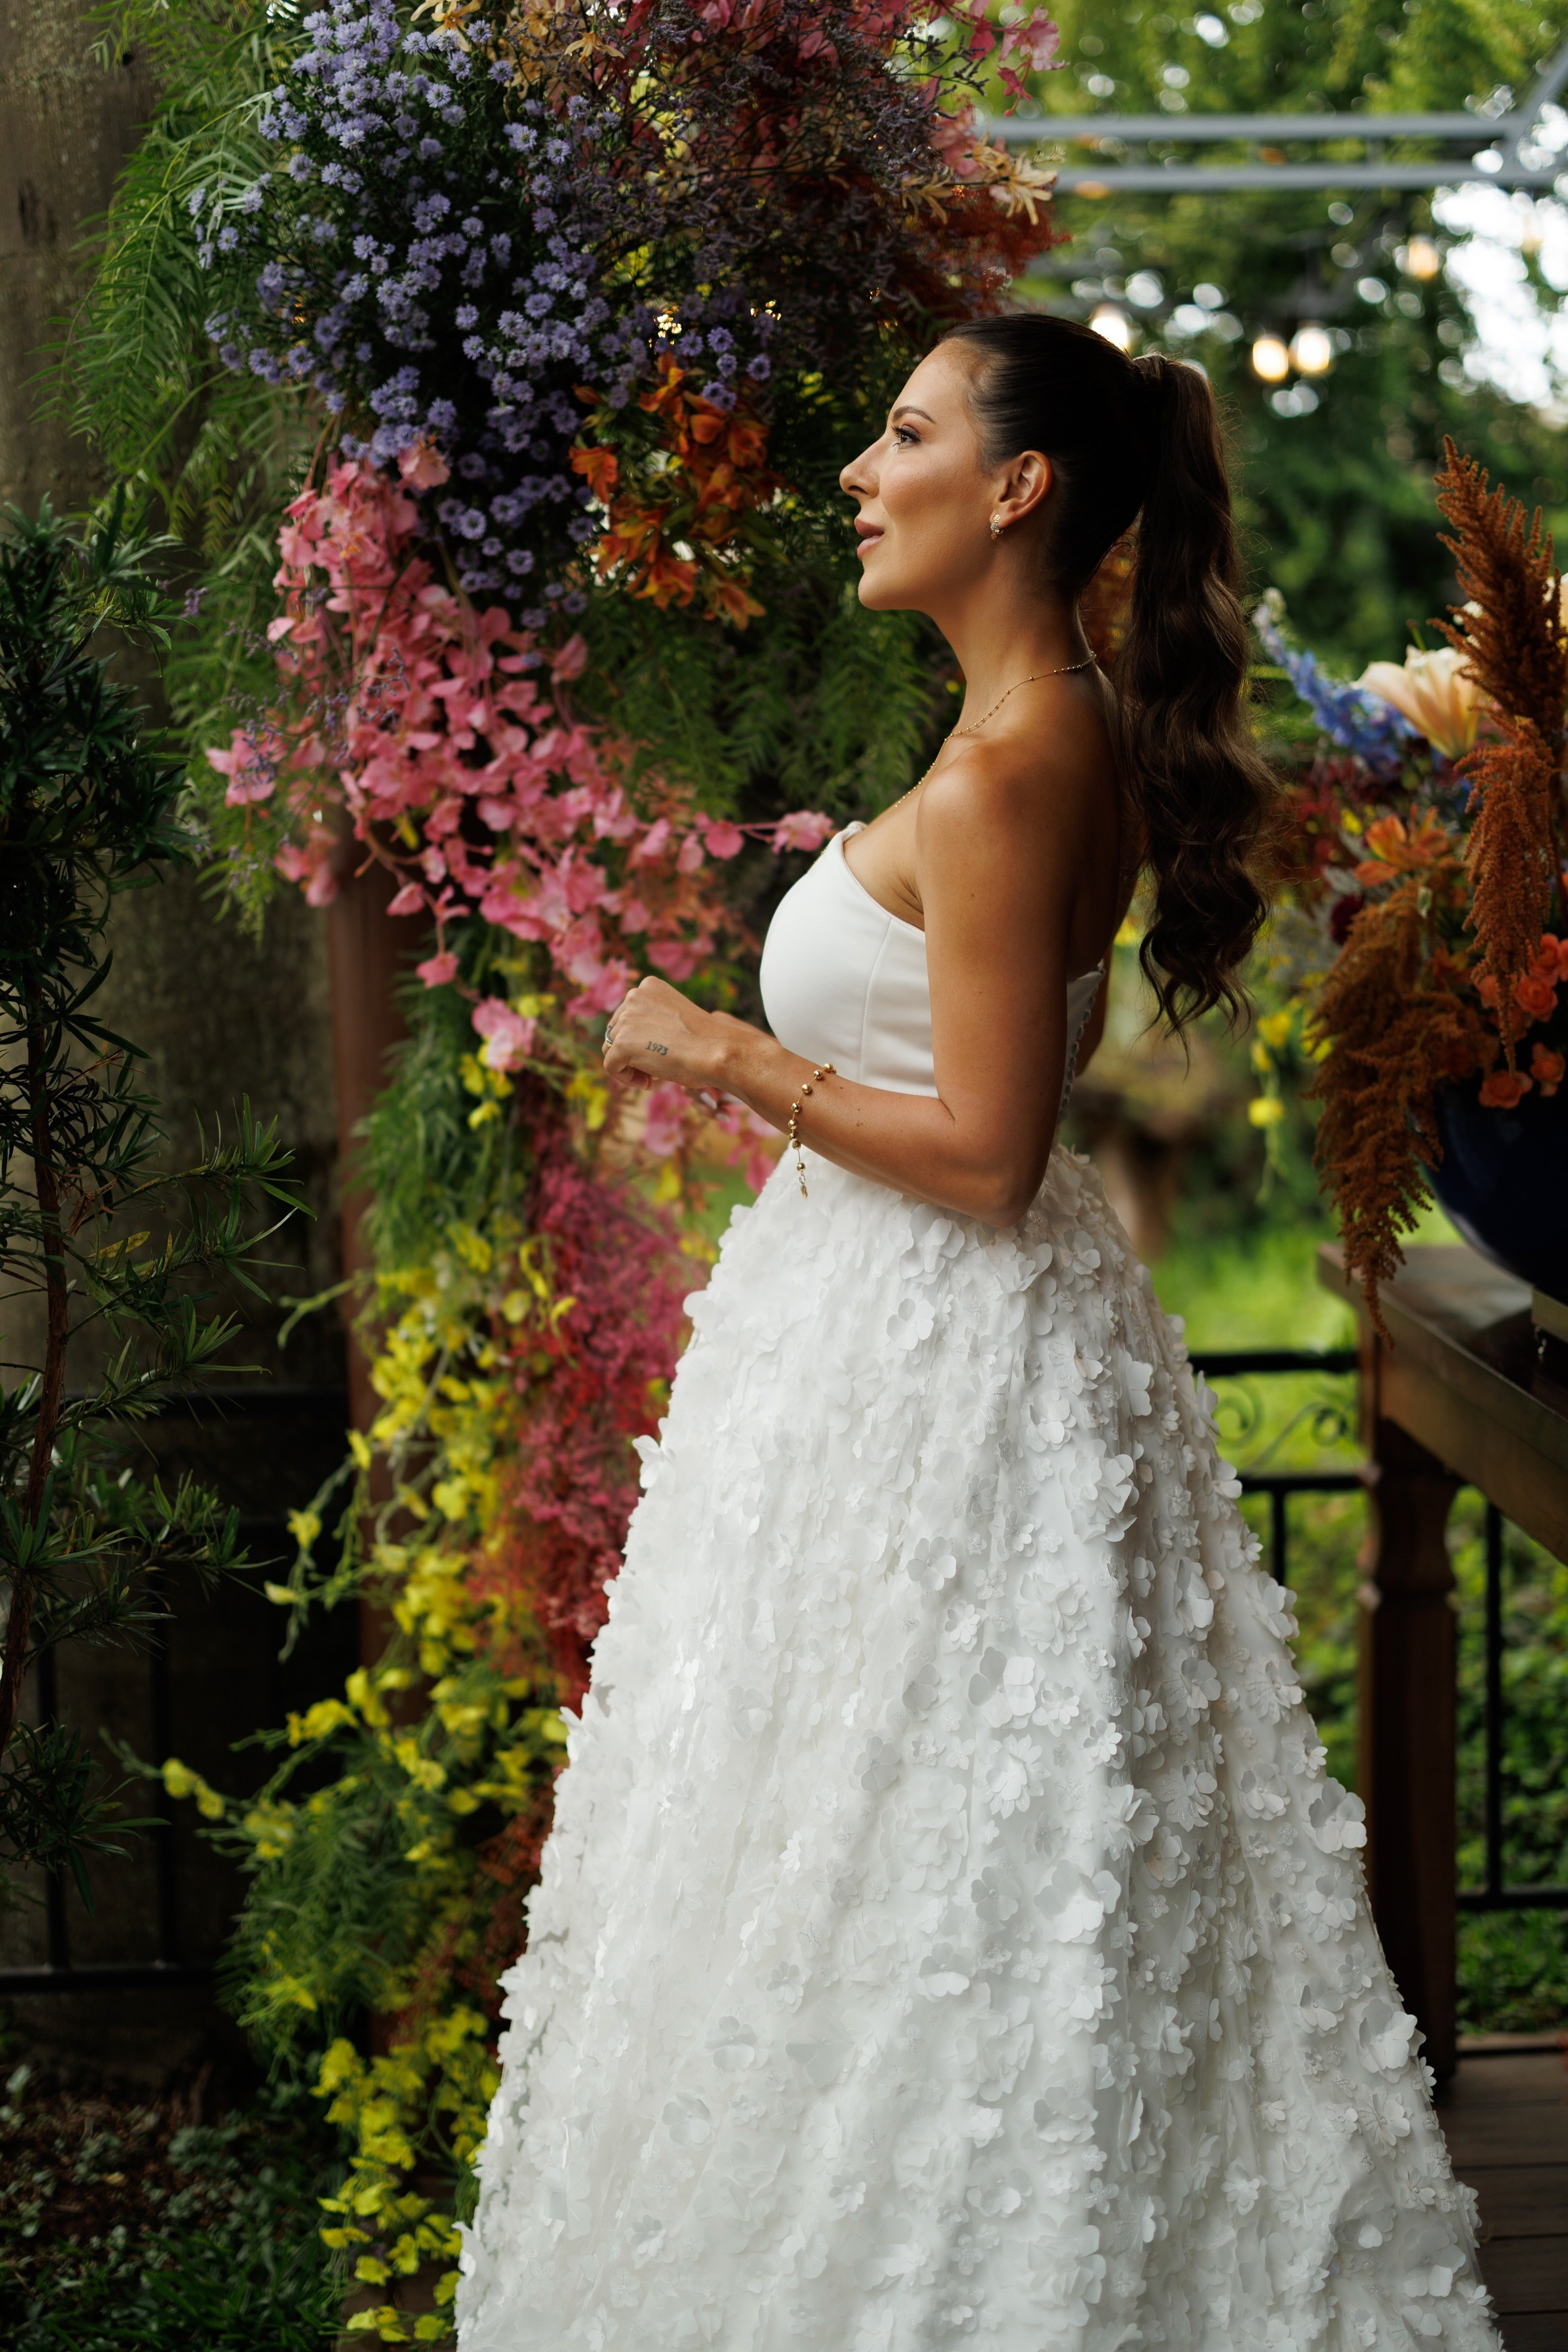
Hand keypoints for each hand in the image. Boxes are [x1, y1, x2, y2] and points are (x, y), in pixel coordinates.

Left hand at [602, 975, 724, 1094]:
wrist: (716, 1050)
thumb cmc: (706, 1041)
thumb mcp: (676, 1019)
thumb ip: (653, 1022)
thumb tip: (635, 1042)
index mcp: (648, 986)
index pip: (629, 1015)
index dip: (640, 1039)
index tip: (659, 1052)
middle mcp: (634, 996)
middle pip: (617, 1031)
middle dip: (633, 1052)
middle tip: (657, 1068)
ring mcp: (626, 1019)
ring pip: (611, 1049)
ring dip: (630, 1066)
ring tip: (653, 1077)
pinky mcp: (621, 1043)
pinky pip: (611, 1066)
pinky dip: (626, 1078)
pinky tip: (649, 1083)